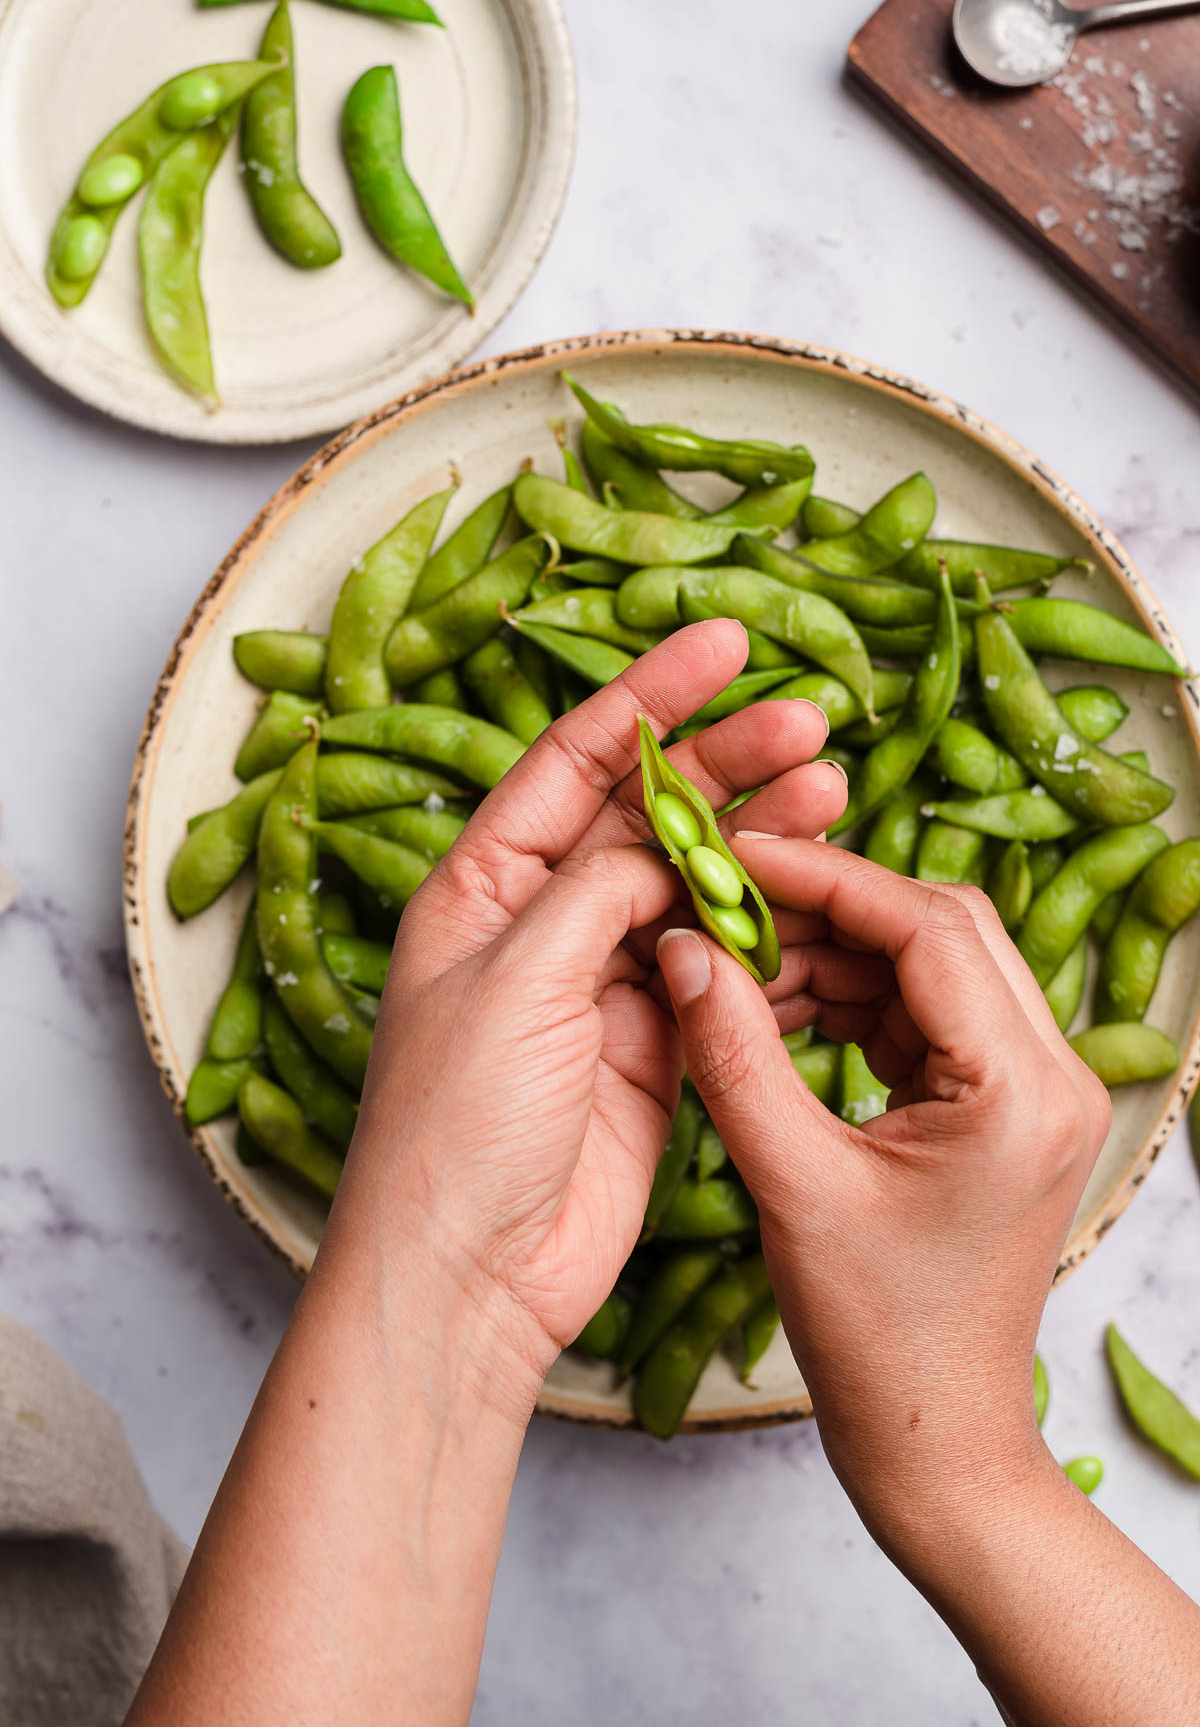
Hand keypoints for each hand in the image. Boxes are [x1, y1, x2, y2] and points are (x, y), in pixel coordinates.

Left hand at [332, 623, 849, 1405]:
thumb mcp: (519, 979)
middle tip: (810, 723)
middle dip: (727, 764)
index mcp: (482, 886)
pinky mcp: (656, 1044)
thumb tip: (667, 837)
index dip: (650, 699)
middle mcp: (542, 924)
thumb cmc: (458, 1125)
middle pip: (647, 816)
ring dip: (761, 840)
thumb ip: (600, 890)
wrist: (473, 1277)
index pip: (575, 762)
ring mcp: (603, 984)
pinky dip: (768, 928)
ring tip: (834, 792)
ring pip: (695, 887)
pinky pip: (721, 964)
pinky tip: (817, 894)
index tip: (724, 643)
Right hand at [655, 844, 1110, 1547]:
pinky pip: (925, 1013)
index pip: (929, 928)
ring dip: (836, 954)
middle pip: (941, 928)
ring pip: (931, 964)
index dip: (827, 877)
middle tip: (731, 900)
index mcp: (1020, 1089)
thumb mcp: (792, 1184)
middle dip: (831, 906)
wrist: (933, 1435)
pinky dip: (851, 999)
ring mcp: (1031, 1090)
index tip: (739, 854)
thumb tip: (680, 947)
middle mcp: (1050, 1074)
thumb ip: (734, 1055)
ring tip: (738, 966)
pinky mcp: (999, 1107)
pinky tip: (775, 1010)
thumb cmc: (875, 1336)